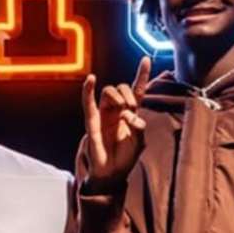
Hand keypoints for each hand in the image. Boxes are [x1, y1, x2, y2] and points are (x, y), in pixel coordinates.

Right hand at [81, 56, 151, 189]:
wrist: (112, 173)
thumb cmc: (125, 157)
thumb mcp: (140, 141)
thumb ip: (139, 125)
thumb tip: (129, 114)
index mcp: (130, 113)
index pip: (136, 89)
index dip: (141, 74)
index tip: (146, 59)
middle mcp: (117, 110)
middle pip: (121, 87)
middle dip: (128, 93)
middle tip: (132, 109)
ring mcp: (104, 114)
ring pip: (108, 91)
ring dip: (118, 96)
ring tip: (122, 111)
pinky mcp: (92, 122)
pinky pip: (88, 103)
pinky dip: (88, 90)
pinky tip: (90, 79)